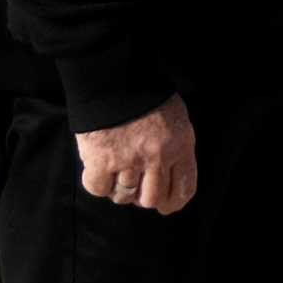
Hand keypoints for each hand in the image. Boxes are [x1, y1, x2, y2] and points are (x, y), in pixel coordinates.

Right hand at [76, 98, 197, 215]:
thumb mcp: (176, 117)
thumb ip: (176, 146)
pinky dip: (98, 183)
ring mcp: (128, 160)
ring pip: (124, 195)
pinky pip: (98, 188)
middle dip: (142, 197)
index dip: (172, 203)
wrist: (115, 77)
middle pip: (151, 198)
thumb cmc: (146, 95)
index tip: (164, 205)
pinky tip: (100, 170)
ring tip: (116, 173)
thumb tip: (170, 174)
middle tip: (135, 185)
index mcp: (180, 146)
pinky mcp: (101, 159)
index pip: (183, 190)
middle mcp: (157, 157)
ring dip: (120, 189)